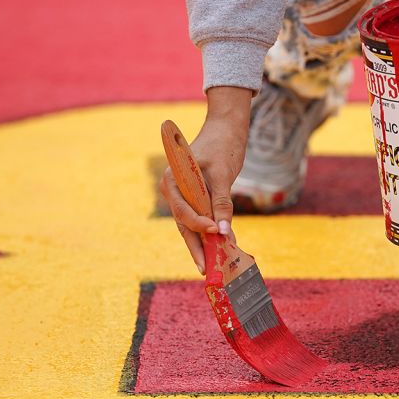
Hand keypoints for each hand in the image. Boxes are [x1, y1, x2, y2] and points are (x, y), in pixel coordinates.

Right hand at [158, 86, 252, 273]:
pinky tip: (223, 245)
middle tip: (206, 268)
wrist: (226, 129)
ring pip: (192, 225)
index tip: (215, 233)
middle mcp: (173, 189)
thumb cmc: (222, 146)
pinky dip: (211, 231)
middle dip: (196, 246)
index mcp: (172, 179)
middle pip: (184, 223)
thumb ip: (221, 202)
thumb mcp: (223, 174)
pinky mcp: (196, 197)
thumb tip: (222, 230)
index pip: (183, 210)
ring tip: (215, 264)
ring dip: (204, 243)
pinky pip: (201, 217)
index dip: (198, 225)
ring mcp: (183, 195)